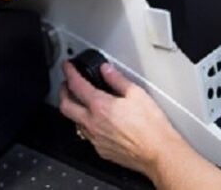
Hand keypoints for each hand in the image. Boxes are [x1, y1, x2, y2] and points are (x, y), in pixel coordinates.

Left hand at [58, 61, 186, 177]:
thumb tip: (107, 70)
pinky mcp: (100, 150)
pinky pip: (86, 135)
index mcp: (100, 106)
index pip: (76, 85)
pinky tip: (94, 121)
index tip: (67, 67)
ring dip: (73, 109)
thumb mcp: (137, 94)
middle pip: (65, 105)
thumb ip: (118, 80)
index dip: (69, 72)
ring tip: (79, 101)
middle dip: (63, 91)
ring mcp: (95, 139)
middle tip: (66, 83)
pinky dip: (85, 124)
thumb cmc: (151, 127)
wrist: (158, 152)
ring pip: (74, 122)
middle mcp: (93, 123)